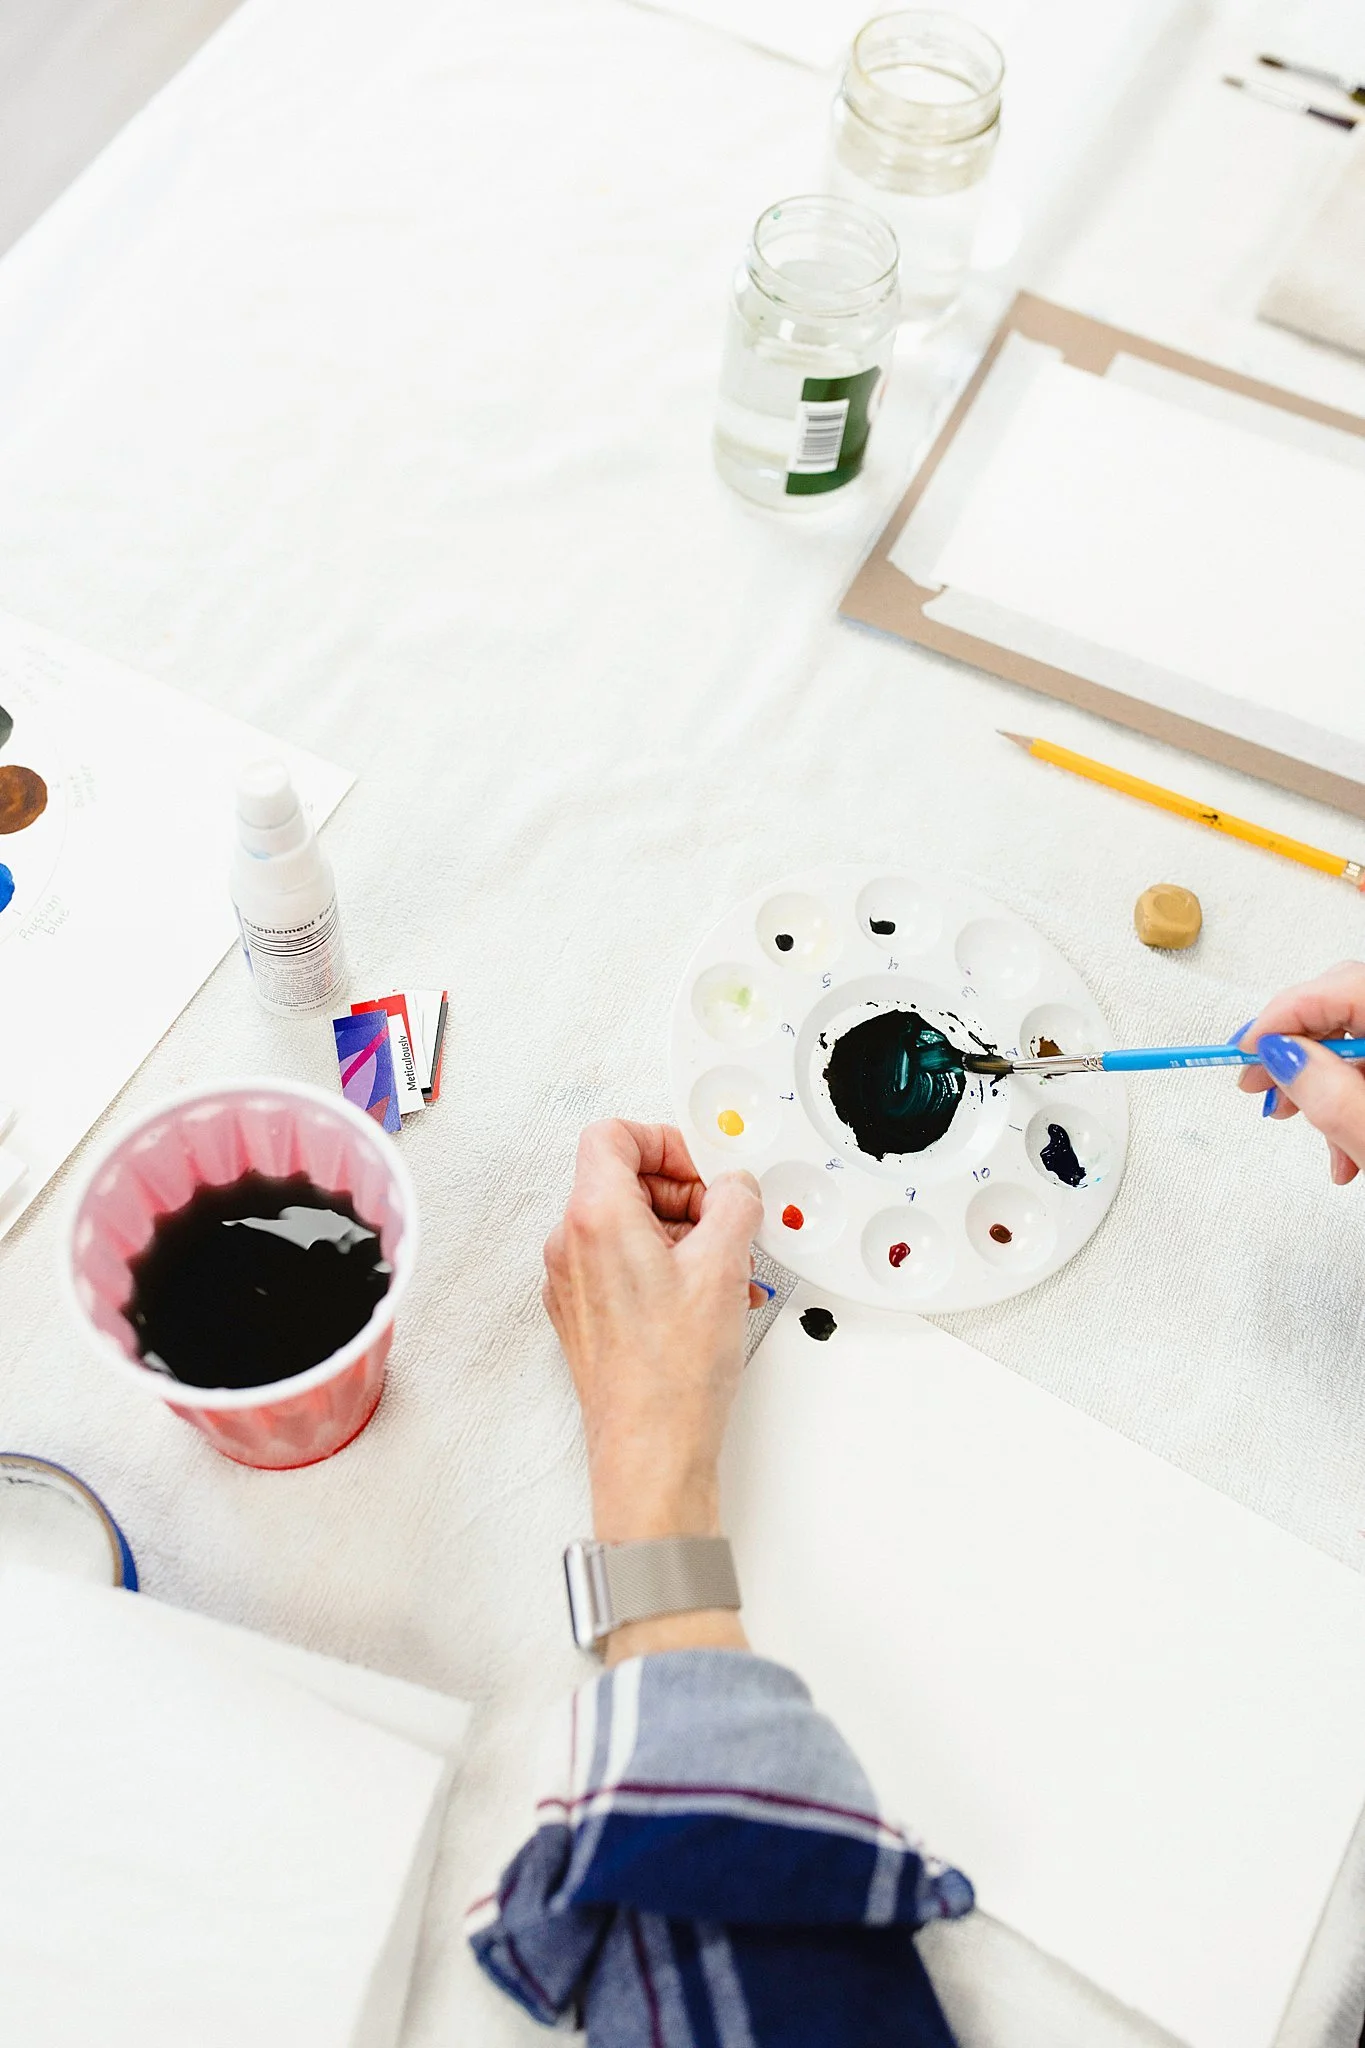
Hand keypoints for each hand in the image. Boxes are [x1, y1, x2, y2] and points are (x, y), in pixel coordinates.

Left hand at [542, 1120, 762, 1661]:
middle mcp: (571, 1246)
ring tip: (725, 1266)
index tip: (702, 1169)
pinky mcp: (584, 1314)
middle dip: (681, 1191)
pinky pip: (621, 1264)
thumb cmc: (672, 1374)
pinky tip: (706, 1297)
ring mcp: (572, 1283)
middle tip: (723, 1219)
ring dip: (680, 1232)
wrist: (651, 1451)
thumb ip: (733, 1203)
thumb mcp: (722, 1266)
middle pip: (621, 1178)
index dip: (664, 1141)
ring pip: (625, 1223)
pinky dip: (664, 1265)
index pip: (613, 1135)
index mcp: (595, 1218)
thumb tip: (735, 1185)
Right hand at [1236, 961, 1364, 1182]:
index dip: (1280, 1018)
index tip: (1243, 1055)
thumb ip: (1331, 1095)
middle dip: (1296, 1050)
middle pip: (1341, 1005)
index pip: (1337, 987)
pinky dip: (1348, 1098)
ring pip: (1353, 1039)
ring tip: (1309, 1133)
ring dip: (1320, 1085)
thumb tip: (1282, 1056)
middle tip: (1259, 1089)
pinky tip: (1346, 1148)